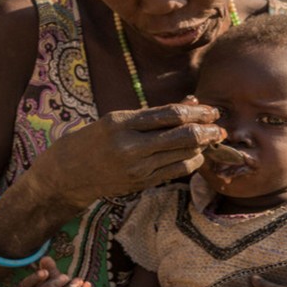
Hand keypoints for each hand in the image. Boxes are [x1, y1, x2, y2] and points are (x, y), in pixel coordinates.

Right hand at [28, 98, 224, 206]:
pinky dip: (191, 161)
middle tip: (220, 126)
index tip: (212, 110)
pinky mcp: (141, 184)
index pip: (170, 114)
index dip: (197, 112)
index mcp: (122, 123)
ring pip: (183, 155)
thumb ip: (155, 113)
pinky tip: (196, 154)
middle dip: (207, 131)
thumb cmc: (93, 140)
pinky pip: (176, 171)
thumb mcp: (118, 119)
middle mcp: (130, 146)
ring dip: (202, 147)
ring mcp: (137, 168)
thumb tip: (191, 102)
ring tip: (211, 139)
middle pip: (182, 136)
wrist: (67, 174)